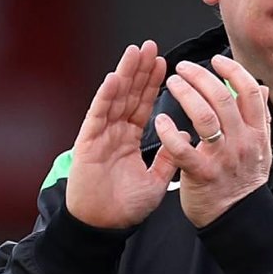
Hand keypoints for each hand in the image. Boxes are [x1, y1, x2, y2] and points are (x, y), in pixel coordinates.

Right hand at [65, 41, 179, 228]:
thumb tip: (184, 135)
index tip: (165, 63)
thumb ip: (169, 157)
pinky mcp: (88, 143)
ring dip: (125, 74)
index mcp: (129, 139)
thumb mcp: (157, 180)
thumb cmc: (126, 207)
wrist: (105, 227)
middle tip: (150, 46)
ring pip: (114, 98)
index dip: (152, 84)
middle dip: (139, 70)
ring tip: (135, 52)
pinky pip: (98, 115)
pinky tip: (115, 78)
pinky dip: (106, 96)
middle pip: (129, 95)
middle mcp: (115, 132)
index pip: (143, 105)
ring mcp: (101, 135)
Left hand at [153, 55, 272, 226]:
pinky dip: (169, 132)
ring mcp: (223, 158)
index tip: (217, 61)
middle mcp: (242, 142)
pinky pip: (182, 149)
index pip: (250, 92)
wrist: (236, 219)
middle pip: (223, 99)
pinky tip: (160, 121)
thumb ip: (260, 117)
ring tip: (172, 83)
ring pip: (204, 117)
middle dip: (200, 77)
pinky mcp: (202, 173)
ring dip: (185, 94)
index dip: (233, 71)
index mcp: (256, 133)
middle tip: (183, 68)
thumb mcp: (261, 147)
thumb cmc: (242, 182)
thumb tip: (262, 87)